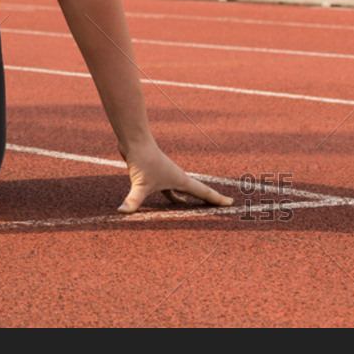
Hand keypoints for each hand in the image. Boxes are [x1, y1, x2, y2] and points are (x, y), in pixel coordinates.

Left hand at [118, 143, 232, 213]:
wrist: (134, 141)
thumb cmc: (142, 160)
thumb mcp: (140, 184)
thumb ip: (133, 200)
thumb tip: (122, 212)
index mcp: (180, 180)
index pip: (203, 192)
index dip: (217, 199)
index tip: (231, 203)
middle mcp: (176, 177)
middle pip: (196, 191)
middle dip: (208, 200)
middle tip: (220, 206)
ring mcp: (166, 175)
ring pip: (181, 191)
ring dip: (188, 199)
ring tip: (193, 209)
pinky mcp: (155, 174)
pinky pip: (168, 189)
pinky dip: (173, 196)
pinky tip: (171, 200)